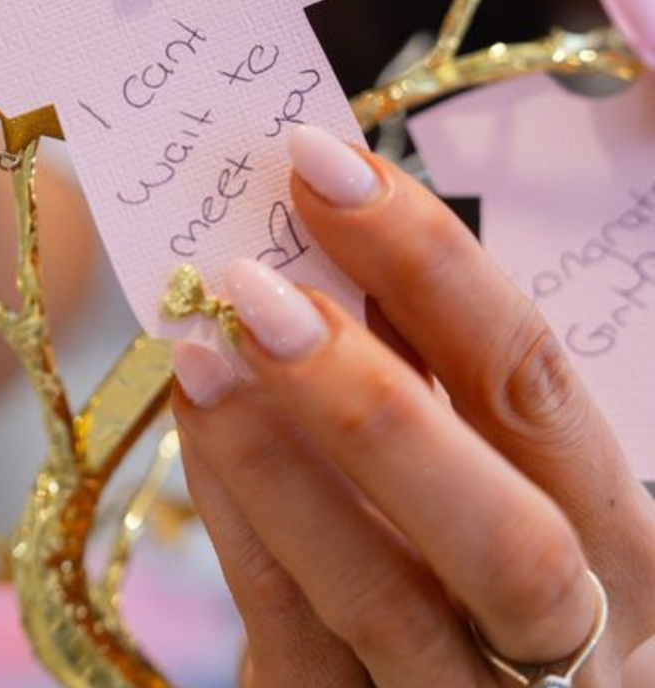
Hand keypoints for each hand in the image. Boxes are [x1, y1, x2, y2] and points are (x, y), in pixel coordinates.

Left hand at [172, 125, 654, 686]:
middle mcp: (572, 636)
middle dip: (373, 393)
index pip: (534, 385)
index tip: (321, 162)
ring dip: (279, 457)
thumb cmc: (463, 563)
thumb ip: (427, 371)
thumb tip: (322, 235)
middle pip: (505, 530)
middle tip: (254, 285)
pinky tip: (195, 428)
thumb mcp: (480, 469)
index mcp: (607, 531)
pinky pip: (293, 640)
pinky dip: (239, 526)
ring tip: (200, 347)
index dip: (432, 265)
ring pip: (390, 599)